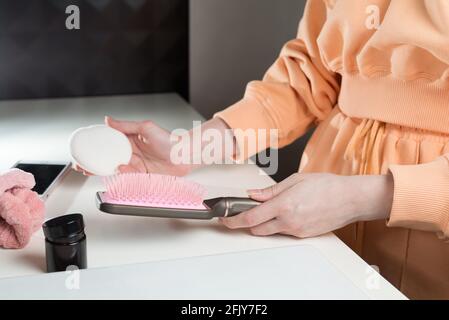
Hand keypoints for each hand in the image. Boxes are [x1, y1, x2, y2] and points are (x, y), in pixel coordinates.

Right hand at [73, 116, 232, 175]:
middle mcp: (131, 153)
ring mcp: (136, 165)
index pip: (108, 144)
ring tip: (93, 169)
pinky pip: (128, 177)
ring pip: (115, 169)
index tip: (82, 149)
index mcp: (129, 140)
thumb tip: (108, 120)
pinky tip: (120, 168)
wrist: (185, 155)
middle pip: (108, 159)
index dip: (95, 147)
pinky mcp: (143, 176)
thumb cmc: (170, 139)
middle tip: (81, 165)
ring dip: (104, 171)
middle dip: (93, 164)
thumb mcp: (146, 127)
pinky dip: (122, 174)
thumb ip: (126, 125)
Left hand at [220, 173, 393, 237]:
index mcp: (284, 205)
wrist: (350, 199)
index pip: (250, 217)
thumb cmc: (327, 186)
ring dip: (263, 223)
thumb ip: (270, 191)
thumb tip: (253, 194)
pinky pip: (283, 232)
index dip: (233, 220)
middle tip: (245, 210)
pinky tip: (286, 212)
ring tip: (271, 208)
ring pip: (269, 231)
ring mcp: (296, 231)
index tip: (225, 219)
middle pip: (256, 228)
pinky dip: (278, 224)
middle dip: (247, 221)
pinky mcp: (303, 236)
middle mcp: (288, 221)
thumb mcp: (295, 180)